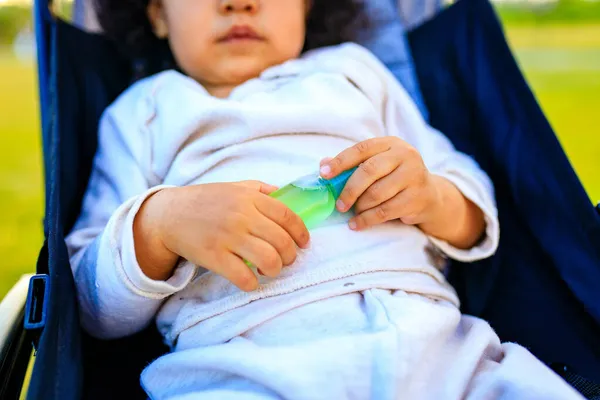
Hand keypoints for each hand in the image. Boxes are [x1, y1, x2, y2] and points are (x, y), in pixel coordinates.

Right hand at [134, 181, 309, 290]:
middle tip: (286, 260)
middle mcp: (242, 216)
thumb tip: (285, 194)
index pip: (287, 216)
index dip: (301, 233)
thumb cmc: (205, 201)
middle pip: (282, 242)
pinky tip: (251, 280)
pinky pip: (243, 277)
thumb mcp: (234, 186)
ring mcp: (228, 237)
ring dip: (275, 270)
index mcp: (250, 198)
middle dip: (290, 256)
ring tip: (270, 270)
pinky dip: (253, 283)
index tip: (304, 243)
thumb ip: (260, 189)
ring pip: (268, 260)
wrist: (169, 214)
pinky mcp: (213, 256)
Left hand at [319, 137, 440, 230]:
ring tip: (352, 212)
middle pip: (369, 171)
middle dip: (349, 190)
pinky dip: (367, 219)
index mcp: (390, 143)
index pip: (361, 149)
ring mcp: (414, 176)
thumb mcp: (377, 166)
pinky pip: (385, 211)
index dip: (340, 162)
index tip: (323, 174)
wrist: (429, 196)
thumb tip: (322, 165)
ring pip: (376, 194)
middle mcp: (405, 155)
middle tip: (339, 204)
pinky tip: (357, 224)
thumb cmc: (395, 178)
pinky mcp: (417, 197)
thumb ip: (352, 165)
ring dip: (360, 206)